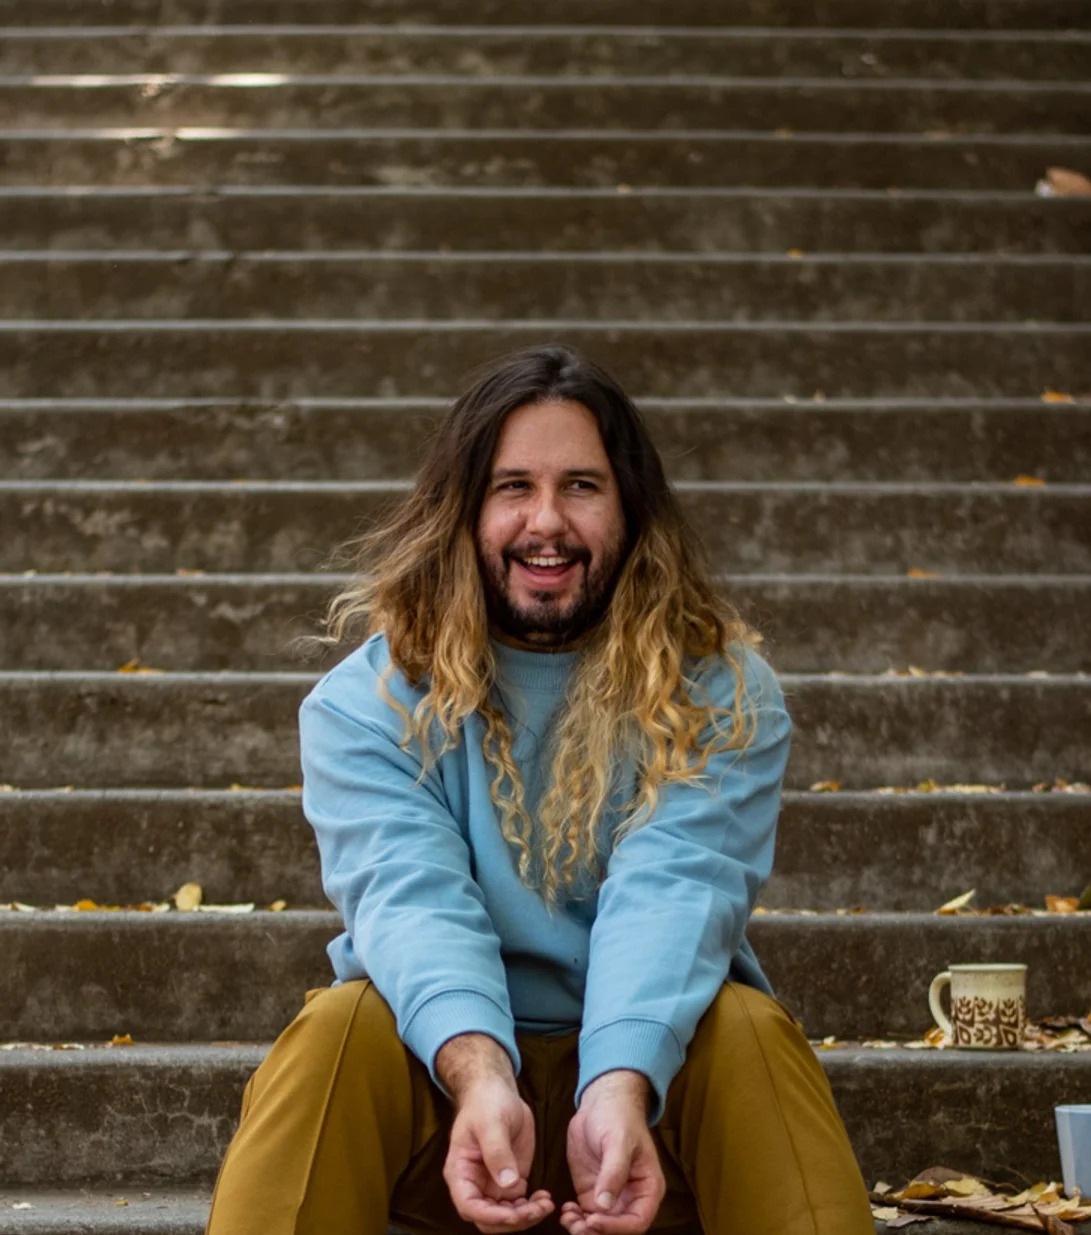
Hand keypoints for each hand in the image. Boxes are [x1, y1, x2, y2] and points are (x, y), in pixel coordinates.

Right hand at [438, 1035, 553, 1233]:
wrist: (498, 1090)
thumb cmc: (486, 1102)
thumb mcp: (491, 1123)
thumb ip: (497, 1152)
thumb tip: (508, 1184)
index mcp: (461, 1172)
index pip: (469, 1206)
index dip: (490, 1216)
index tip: (514, 1214)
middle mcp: (475, 1184)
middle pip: (489, 1219)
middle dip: (513, 1220)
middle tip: (537, 1209)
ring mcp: (494, 1184)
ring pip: (507, 1216)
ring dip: (526, 1216)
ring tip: (546, 1204)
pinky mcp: (512, 1180)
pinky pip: (520, 1205)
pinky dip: (533, 1207)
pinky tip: (545, 1198)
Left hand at [560, 1071, 664, 1234]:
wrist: (602, 1101)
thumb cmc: (619, 1116)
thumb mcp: (618, 1141)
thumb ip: (613, 1173)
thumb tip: (604, 1206)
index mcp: (648, 1188)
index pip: (636, 1221)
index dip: (616, 1228)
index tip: (594, 1220)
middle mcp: (631, 1198)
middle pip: (617, 1228)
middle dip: (596, 1232)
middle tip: (575, 1225)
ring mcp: (610, 1196)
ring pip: (600, 1226)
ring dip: (583, 1228)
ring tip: (567, 1218)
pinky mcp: (592, 1191)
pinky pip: (586, 1215)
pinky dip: (575, 1218)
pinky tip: (565, 1210)